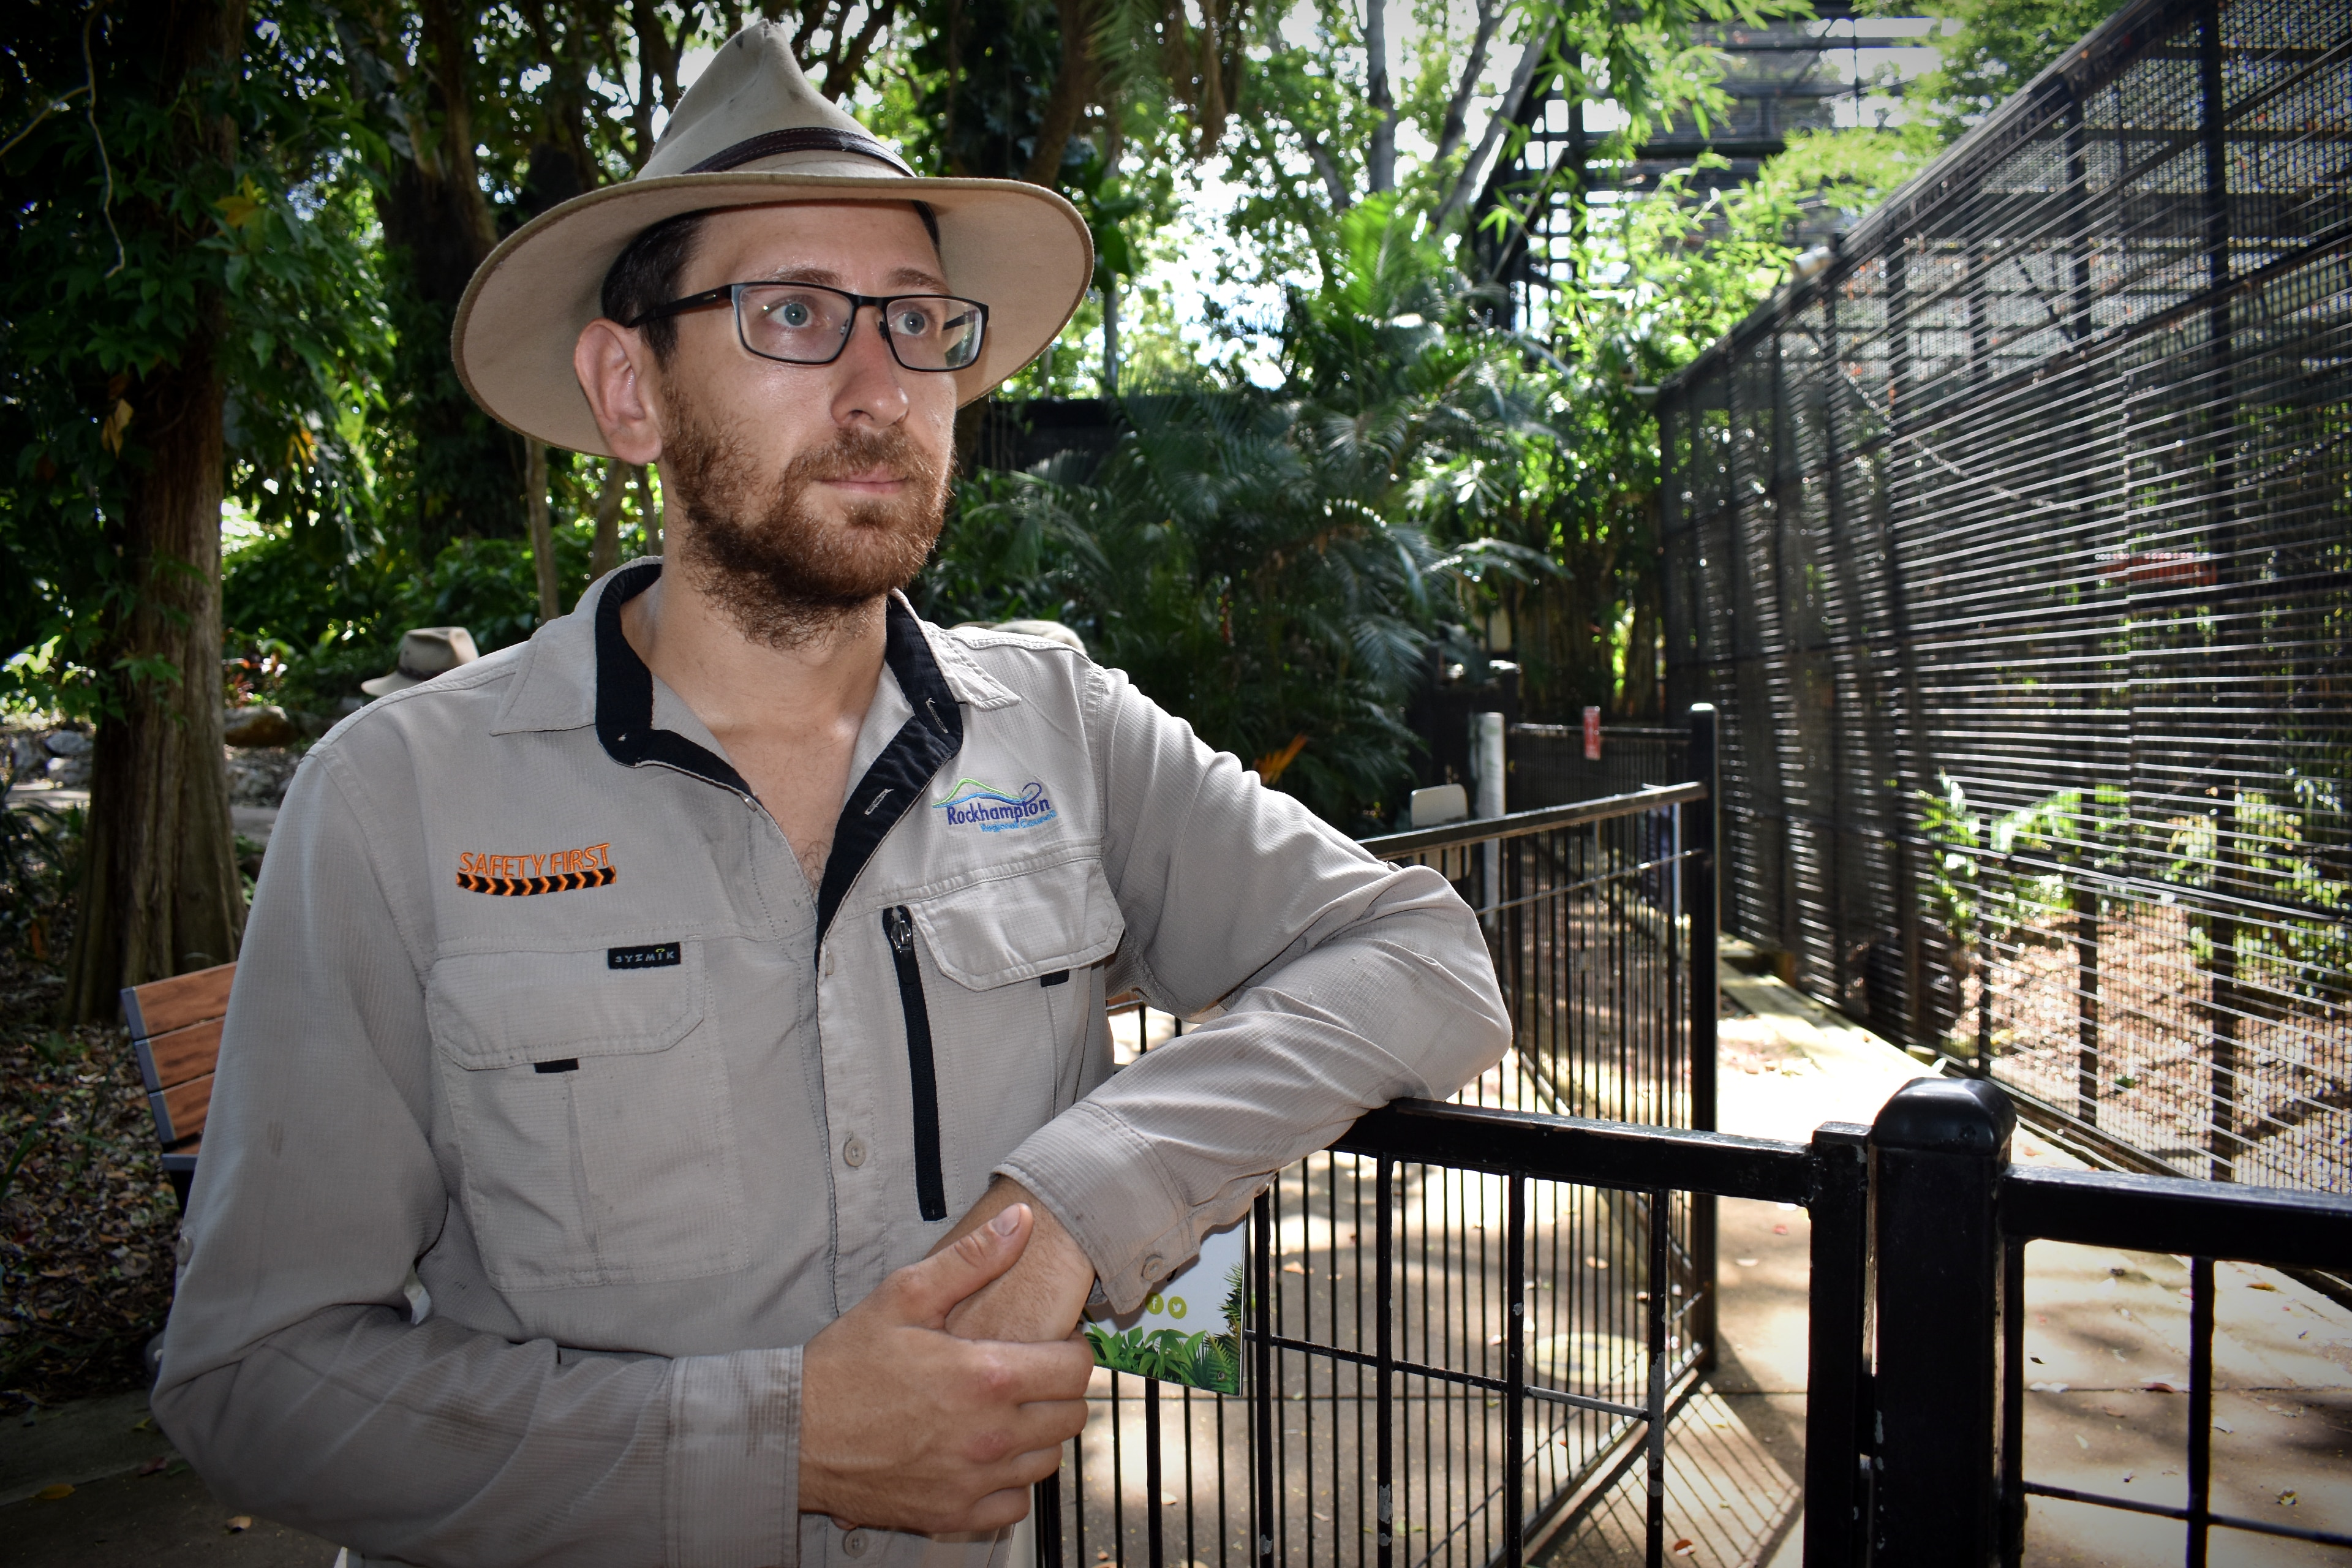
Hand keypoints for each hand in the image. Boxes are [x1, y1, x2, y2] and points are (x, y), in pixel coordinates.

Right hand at [800, 1205, 1093, 1532]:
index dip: (1071, 1350)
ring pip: (1045, 1461)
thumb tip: (1020, 1222)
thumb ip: (971, 1259)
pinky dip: (1009, 1482)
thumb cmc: (845, 1366)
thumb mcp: (904, 1296)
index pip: (1074, 1370)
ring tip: (1006, 1411)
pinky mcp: (953, 1514)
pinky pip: (1015, 1504)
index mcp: (986, 1377)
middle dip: (1058, 1391)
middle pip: (1069, 1417)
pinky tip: (985, 1455)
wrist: (794, 1435)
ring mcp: (973, 1481)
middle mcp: (989, 1435)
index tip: (1052, 1343)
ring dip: (1037, 1435)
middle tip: (1030, 1374)